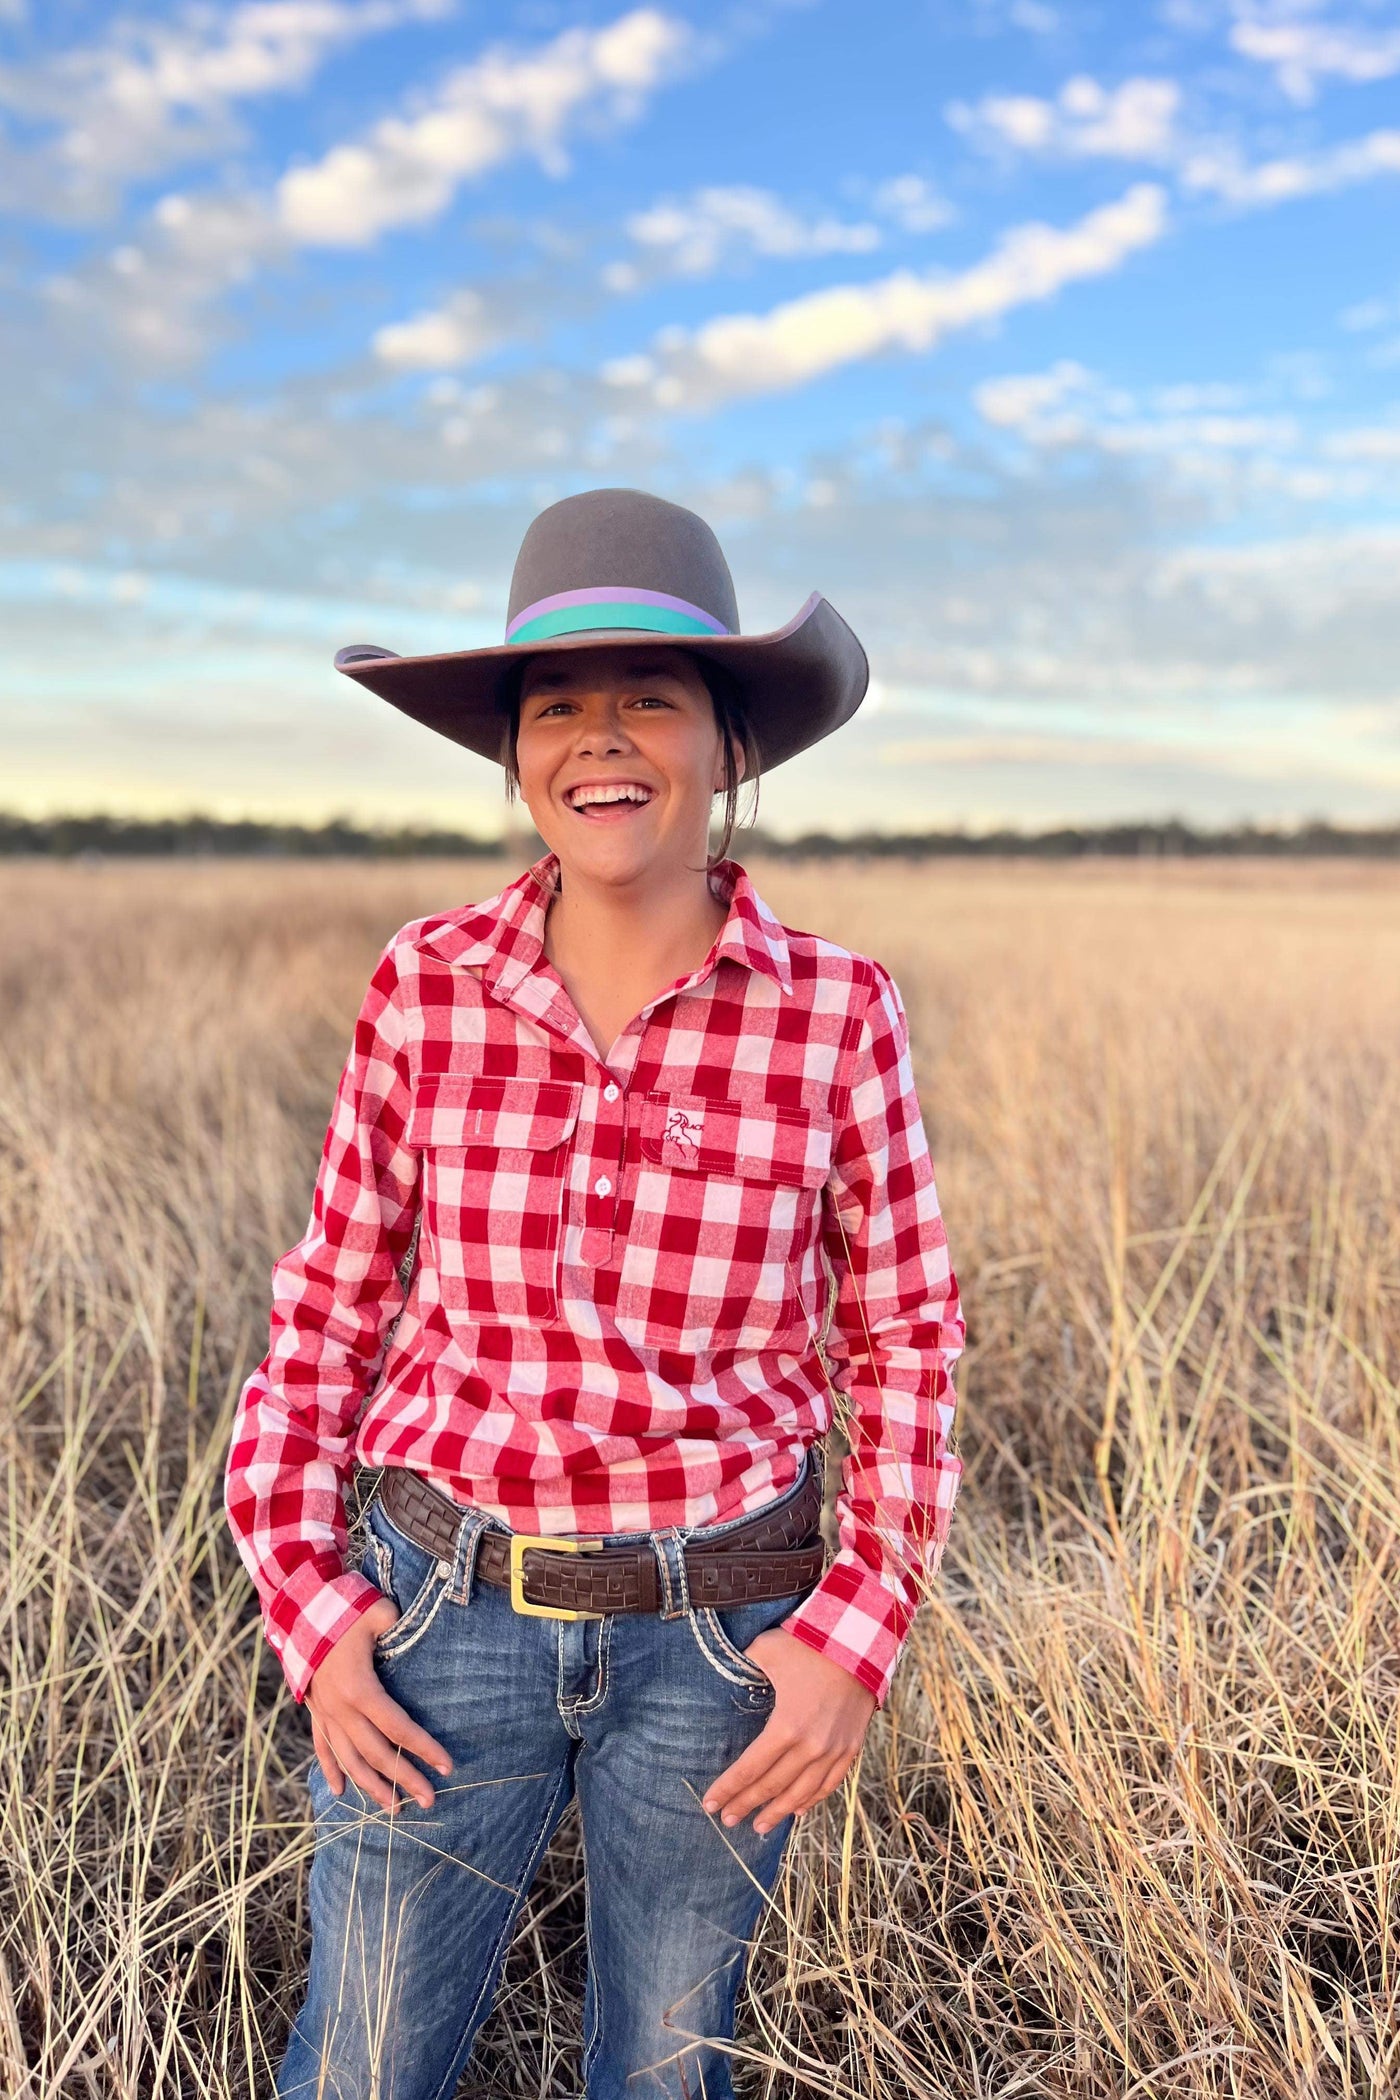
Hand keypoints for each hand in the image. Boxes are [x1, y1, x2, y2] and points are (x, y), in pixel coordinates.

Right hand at [305, 1596, 452, 1815]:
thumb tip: (419, 1634)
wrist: (296, 1610)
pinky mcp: (315, 1710)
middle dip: (405, 1780)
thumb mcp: (378, 1613)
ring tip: (394, 1809)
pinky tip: (340, 1792)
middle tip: (430, 1801)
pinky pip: (322, 1747)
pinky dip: (331, 1770)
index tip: (447, 1767)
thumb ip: (400, 1628)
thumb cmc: (343, 1609)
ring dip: (372, 1787)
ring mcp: (325, 1713)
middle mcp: (341, 1709)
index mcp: (361, 1689)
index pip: (399, 1729)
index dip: (424, 1749)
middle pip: (377, 1755)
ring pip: (350, 1760)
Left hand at [701, 1629, 875, 1837]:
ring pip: (800, 1794)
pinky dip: (810, 1800)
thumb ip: (742, 1664)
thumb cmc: (809, 1644)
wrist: (862, 1642)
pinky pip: (829, 1784)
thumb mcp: (767, 1649)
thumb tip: (721, 1666)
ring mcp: (834, 1751)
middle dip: (745, 1805)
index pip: (749, 1769)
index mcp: (786, 1726)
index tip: (709, 1804)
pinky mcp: (851, 1748)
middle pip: (771, 1786)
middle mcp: (810, 1747)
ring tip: (758, 1827)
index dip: (728, 1788)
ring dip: (777, 1812)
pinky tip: (795, 1810)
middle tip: (727, 1820)